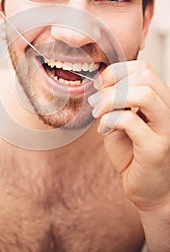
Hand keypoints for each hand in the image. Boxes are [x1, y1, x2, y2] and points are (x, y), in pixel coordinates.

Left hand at [88, 61, 169, 210]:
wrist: (149, 189)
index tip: (100, 85)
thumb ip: (115, 102)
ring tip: (99, 113)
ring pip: (144, 94)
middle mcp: (169, 111)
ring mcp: (166, 129)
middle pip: (145, 76)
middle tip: (96, 100)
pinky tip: (103, 130)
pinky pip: (130, 121)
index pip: (144, 68)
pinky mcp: (157, 148)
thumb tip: (101, 83)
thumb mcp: (121, 120)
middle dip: (112, 84)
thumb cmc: (134, 154)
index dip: (117, 71)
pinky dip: (110, 120)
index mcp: (160, 100)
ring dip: (111, 99)